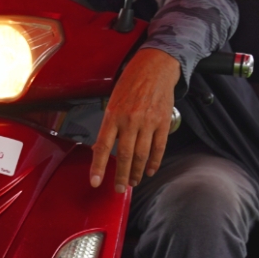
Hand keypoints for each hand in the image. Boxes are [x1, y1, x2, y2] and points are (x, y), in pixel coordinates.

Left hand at [90, 48, 181, 191]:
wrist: (154, 68)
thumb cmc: (129, 85)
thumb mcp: (112, 102)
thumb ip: (109, 126)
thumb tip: (101, 149)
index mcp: (112, 116)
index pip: (102, 147)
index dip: (98, 167)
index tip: (95, 182)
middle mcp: (130, 121)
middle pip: (123, 156)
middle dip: (120, 176)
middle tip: (118, 189)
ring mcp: (148, 123)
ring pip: (141, 155)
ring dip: (136, 172)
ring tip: (132, 182)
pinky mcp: (163, 123)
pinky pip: (158, 148)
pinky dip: (154, 162)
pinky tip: (149, 171)